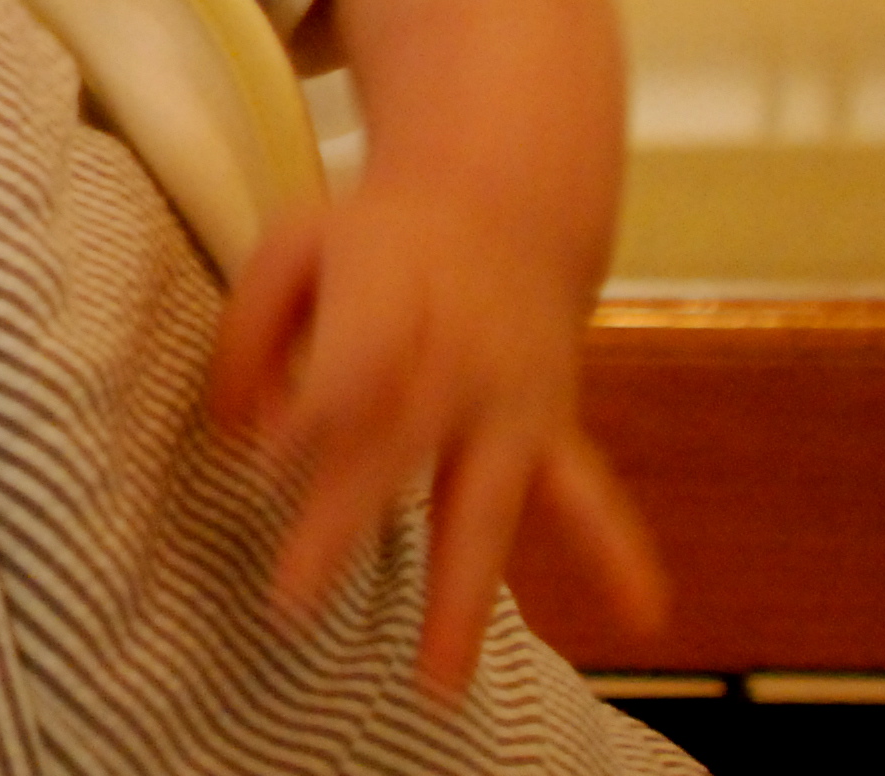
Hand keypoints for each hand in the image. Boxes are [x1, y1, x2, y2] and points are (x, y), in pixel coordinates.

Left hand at [209, 178, 668, 697]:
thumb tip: (241, 434)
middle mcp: (450, 365)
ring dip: (461, 596)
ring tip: (440, 681)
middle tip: (295, 604)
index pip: (343, 374)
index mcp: (381, 307)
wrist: (502, 202)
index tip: (263, 469)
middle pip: (395, 455)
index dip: (307, 419)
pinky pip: (585, 495)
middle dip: (345, 528)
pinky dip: (616, 554)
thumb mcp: (292, 246)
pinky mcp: (546, 428)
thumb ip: (249, 335)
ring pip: (484, 507)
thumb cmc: (374, 236)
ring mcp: (507, 405)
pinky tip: (643, 615)